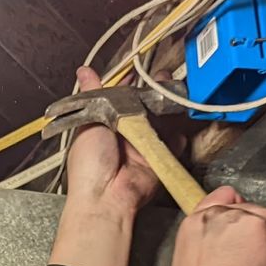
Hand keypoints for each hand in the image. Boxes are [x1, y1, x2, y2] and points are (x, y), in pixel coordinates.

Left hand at [49, 69, 161, 265]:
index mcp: (107, 124)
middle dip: (155, 93)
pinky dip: (177, 135)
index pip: (121, 98)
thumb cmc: (90, 163)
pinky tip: (180, 121)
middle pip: (145, 108)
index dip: (131, 84)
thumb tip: (85, 71)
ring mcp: (144, 147)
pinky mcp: (158, 160)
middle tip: (165, 77)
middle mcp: (126, 134)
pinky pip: (173, 144)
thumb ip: (93, 94)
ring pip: (161, 122)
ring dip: (168, 108)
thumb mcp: (89, 120)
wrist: (105, 195)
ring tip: (176, 93)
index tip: (139, 70)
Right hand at [171, 186, 265, 265]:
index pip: (227, 198)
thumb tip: (215, 235)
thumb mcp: (183, 257)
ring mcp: (257, 225)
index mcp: (204, 217)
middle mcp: (231, 215)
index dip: (238, 214)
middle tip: (255, 258)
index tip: (243, 228)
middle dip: (258, 232)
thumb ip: (200, 236)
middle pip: (255, 212)